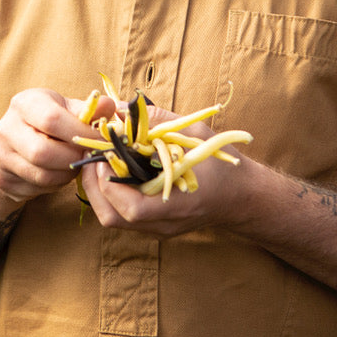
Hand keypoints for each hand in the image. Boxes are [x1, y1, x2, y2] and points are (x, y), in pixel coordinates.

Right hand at [0, 88, 115, 203]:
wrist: (14, 143)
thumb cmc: (48, 122)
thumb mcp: (66, 108)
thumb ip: (89, 110)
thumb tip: (110, 106)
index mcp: (24, 103)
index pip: (51, 120)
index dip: (81, 133)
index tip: (100, 139)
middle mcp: (5, 127)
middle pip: (43, 152)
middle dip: (73, 157)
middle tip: (87, 155)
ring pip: (42, 175)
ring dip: (67, 174)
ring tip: (74, 163)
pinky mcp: (1, 178)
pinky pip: (37, 188)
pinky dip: (55, 185)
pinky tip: (59, 173)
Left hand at [78, 103, 254, 235]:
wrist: (244, 197)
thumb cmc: (223, 164)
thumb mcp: (195, 134)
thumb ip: (158, 121)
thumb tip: (120, 107)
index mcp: (177, 204)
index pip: (131, 208)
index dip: (108, 182)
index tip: (104, 154)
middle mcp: (163, 224)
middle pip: (112, 218)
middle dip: (93, 186)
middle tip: (93, 157)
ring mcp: (157, 229)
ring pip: (113, 219)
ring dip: (99, 191)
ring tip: (100, 162)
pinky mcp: (155, 227)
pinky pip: (123, 216)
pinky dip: (111, 195)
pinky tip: (114, 172)